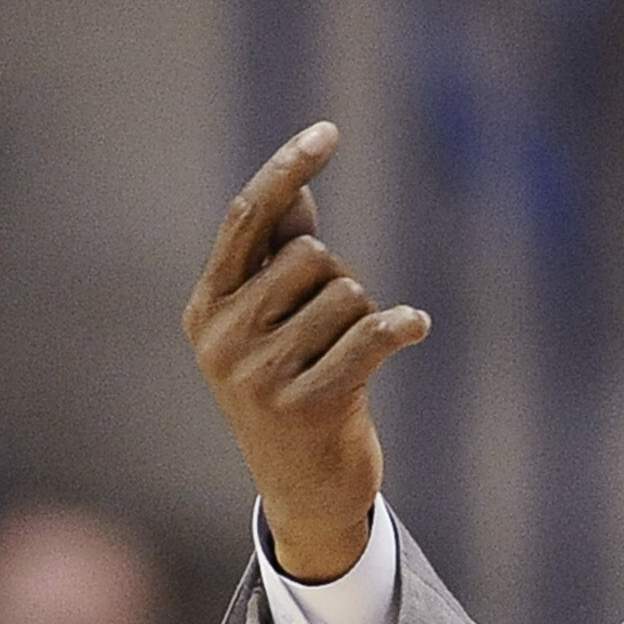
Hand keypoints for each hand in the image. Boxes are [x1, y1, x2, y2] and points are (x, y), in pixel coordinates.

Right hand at [183, 122, 429, 580]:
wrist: (306, 492)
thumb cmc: (295, 392)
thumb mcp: (274, 327)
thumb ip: (280, 258)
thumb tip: (297, 188)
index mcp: (207, 309)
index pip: (247, 219)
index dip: (287, 170)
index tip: (329, 131)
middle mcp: (224, 337)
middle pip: (314, 257)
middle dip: (340, 282)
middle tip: (334, 333)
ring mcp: (261, 373)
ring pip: (348, 294)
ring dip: (366, 318)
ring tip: (348, 361)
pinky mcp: (308, 403)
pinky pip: (371, 335)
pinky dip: (402, 325)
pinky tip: (416, 327)